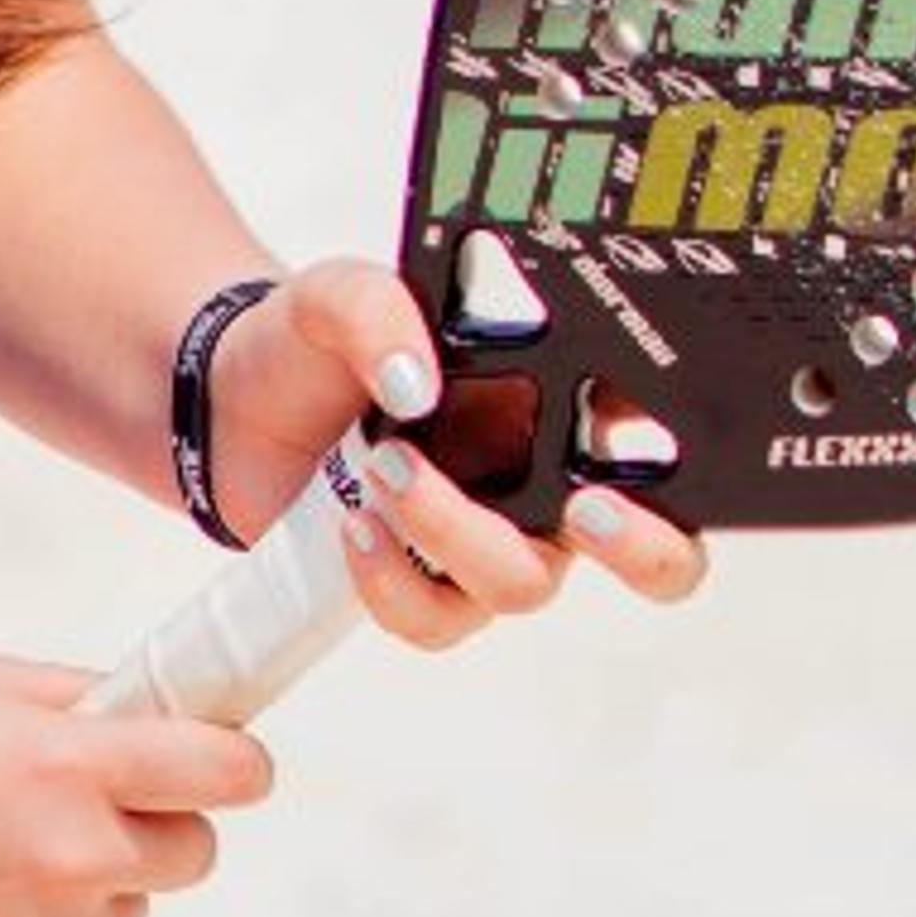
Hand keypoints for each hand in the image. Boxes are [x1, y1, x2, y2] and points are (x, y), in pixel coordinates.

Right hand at [0, 658, 270, 916]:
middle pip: (190, 854)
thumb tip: (167, 714)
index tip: (232, 765)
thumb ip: (85, 700)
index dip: (238, 765)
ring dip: (84, 890)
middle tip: (77, 805)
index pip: (224, 774)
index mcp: (69, 764)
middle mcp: (68, 859)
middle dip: (152, 826)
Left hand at [203, 258, 709, 637]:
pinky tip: (355, 526)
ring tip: (386, 470)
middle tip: (586, 509)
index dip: (691, 447)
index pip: (656, 432)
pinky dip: (395, 581)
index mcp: (552, 401)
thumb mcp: (338, 296)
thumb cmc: (306, 342)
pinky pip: (437, 620)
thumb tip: (420, 386)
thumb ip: (378, 312)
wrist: (224, 403)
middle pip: (651, 551)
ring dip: (460, 534)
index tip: (648, 429)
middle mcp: (539, 480)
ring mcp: (485, 541)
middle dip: (644, 548)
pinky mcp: (422, 586)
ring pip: (525, 584)